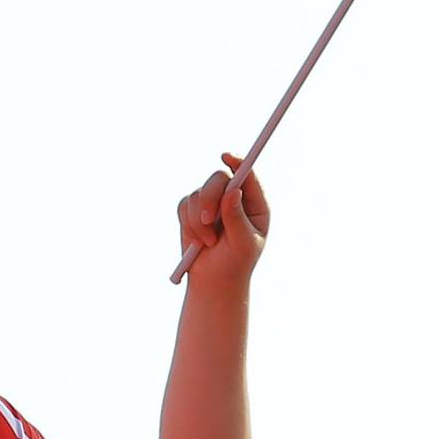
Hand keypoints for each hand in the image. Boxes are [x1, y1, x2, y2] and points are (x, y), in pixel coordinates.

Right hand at [177, 152, 269, 291]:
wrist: (214, 280)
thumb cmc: (235, 264)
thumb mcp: (242, 243)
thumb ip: (237, 218)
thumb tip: (233, 191)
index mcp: (254, 205)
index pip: (248, 176)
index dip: (238, 163)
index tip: (226, 157)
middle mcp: (234, 199)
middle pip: (218, 179)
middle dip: (209, 199)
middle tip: (207, 220)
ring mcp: (213, 202)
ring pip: (198, 193)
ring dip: (198, 221)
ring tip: (208, 243)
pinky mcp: (193, 209)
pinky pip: (184, 205)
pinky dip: (188, 224)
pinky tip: (197, 241)